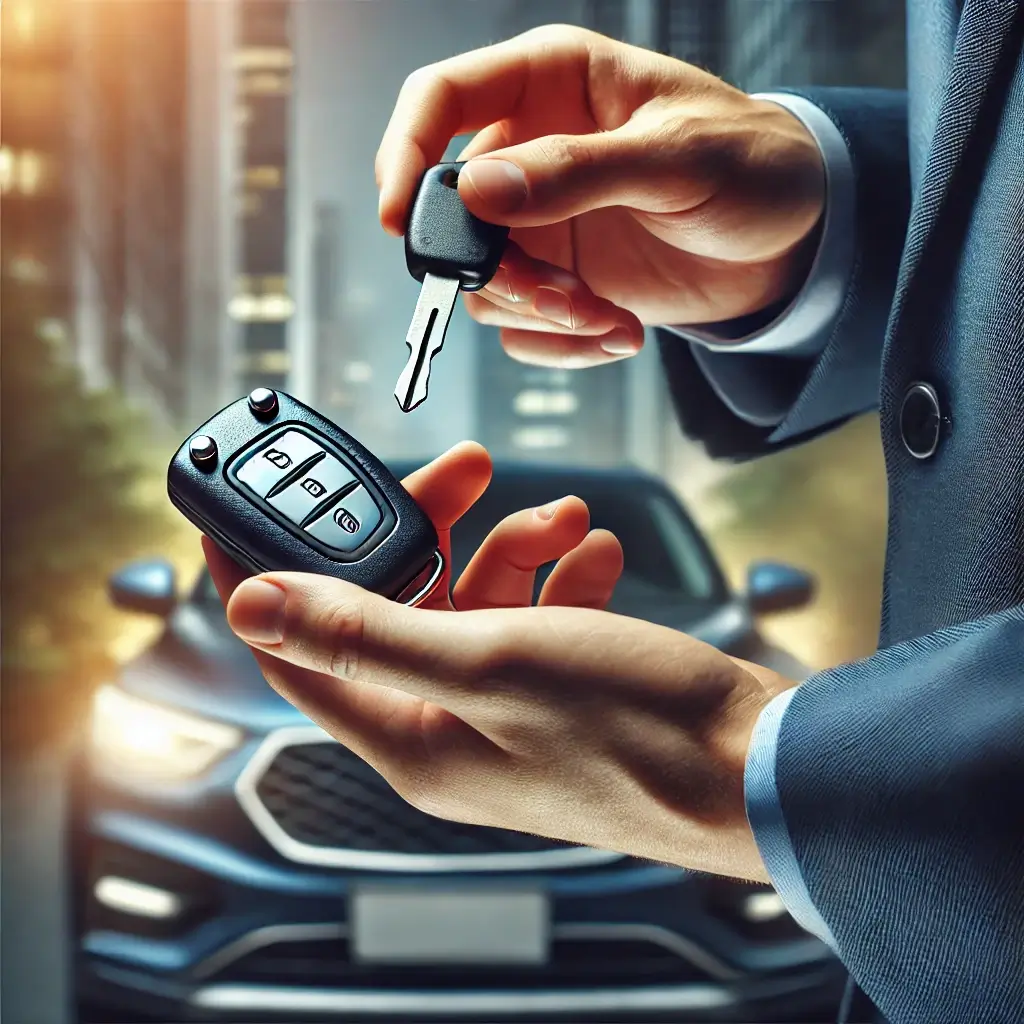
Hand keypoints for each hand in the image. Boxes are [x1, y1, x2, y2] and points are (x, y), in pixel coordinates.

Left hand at [204, 443, 793, 880]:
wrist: (758, 766)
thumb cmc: (635, 733)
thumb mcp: (489, 663)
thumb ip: (365, 632)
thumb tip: (254, 607)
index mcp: (411, 736)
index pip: (299, 654)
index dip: (267, 580)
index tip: (250, 511)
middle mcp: (451, 724)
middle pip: (400, 603)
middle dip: (429, 528)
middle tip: (462, 469)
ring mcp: (508, 705)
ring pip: (475, 598)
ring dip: (514, 544)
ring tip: (565, 517)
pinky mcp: (560, 686)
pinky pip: (535, 613)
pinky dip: (560, 573)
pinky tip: (598, 554)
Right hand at [376, 24, 824, 367]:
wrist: (791, 241)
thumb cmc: (752, 166)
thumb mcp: (677, 158)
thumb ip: (578, 171)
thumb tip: (478, 191)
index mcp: (550, 85)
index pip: (439, 99)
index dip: (405, 154)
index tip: (401, 220)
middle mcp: (529, 155)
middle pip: (452, 218)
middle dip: (499, 273)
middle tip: (561, 297)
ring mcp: (540, 224)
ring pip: (486, 285)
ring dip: (543, 317)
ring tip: (610, 318)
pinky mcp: (558, 279)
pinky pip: (522, 327)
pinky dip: (563, 344)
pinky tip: (620, 331)